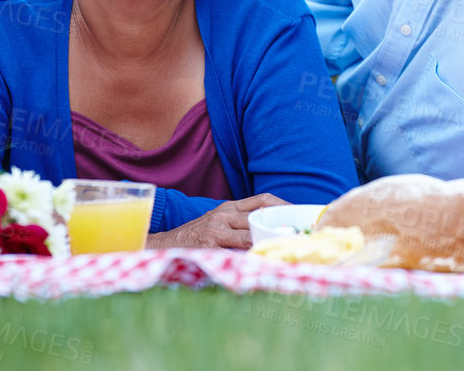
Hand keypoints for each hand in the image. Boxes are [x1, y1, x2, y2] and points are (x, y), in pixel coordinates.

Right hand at [147, 193, 287, 249]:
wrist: (165, 244)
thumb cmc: (196, 235)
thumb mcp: (218, 221)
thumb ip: (239, 223)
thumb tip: (267, 230)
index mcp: (229, 206)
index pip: (262, 200)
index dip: (282, 204)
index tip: (298, 213)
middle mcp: (225, 214)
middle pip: (261, 216)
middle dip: (280, 226)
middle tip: (298, 235)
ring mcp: (217, 229)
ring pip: (251, 235)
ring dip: (267, 243)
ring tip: (285, 249)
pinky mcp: (210, 244)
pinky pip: (235, 252)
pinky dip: (249, 258)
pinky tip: (260, 264)